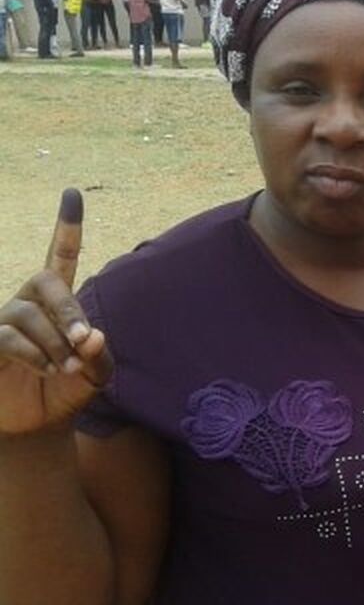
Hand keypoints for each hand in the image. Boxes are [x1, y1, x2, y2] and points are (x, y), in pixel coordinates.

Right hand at [0, 190, 111, 435]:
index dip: (66, 228)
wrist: (34, 423)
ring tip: (64, 369)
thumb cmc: (66, 391)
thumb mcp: (95, 376)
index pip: (61, 257)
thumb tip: (93, 336)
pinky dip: (33, 354)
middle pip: (46, 280)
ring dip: (53, 344)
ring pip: (28, 314)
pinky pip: (8, 336)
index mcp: (57, 301)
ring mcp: (3, 319)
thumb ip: (100, 357)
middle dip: (69, 310)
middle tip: (83, 342)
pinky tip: (45, 369)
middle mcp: (27, 301)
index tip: (72, 193)